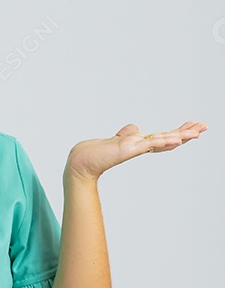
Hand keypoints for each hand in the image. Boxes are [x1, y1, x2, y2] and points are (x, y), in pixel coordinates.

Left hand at [66, 121, 207, 181]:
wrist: (82, 162)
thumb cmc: (96, 153)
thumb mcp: (116, 139)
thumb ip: (128, 134)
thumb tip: (135, 128)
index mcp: (139, 144)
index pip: (163, 136)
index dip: (179, 131)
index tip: (194, 124)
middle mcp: (140, 147)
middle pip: (168, 139)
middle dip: (187, 133)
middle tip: (204, 127)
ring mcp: (135, 149)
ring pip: (162, 141)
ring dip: (180, 137)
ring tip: (196, 133)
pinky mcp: (128, 149)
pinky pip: (149, 144)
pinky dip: (162, 141)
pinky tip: (175, 140)